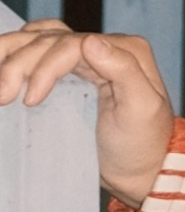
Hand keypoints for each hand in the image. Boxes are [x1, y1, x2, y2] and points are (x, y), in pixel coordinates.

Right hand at [0, 23, 175, 203]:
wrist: (141, 172)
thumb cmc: (143, 146)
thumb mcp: (142, 110)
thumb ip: (123, 71)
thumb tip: (91, 40)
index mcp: (125, 51)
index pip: (71, 45)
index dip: (44, 67)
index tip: (30, 100)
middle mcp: (105, 46)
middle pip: (49, 40)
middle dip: (20, 64)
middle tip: (2, 96)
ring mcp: (86, 58)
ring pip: (38, 39)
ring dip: (10, 54)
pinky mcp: (71, 72)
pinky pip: (37, 50)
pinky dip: (15, 54)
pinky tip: (1, 64)